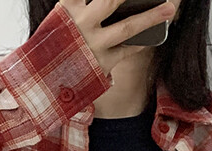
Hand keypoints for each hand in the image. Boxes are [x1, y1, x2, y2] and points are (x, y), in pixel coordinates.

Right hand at [59, 0, 175, 76]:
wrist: (41, 82)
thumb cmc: (52, 47)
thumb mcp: (58, 20)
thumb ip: (78, 6)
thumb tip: (113, 5)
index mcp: (68, 8)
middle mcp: (82, 23)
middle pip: (112, 0)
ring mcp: (94, 44)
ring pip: (127, 26)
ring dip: (151, 17)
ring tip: (170, 9)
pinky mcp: (102, 64)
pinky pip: (127, 51)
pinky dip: (141, 42)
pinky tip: (155, 35)